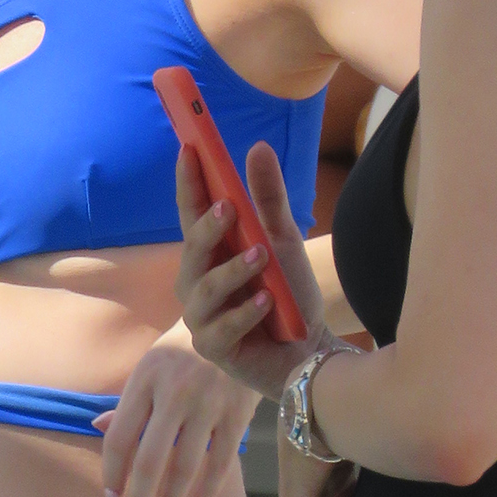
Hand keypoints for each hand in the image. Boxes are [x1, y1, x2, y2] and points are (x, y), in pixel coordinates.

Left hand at [95, 332, 260, 496]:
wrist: (236, 325)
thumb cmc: (184, 350)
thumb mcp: (151, 366)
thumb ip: (128, 401)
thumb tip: (99, 428)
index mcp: (146, 379)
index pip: (120, 436)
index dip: (112, 472)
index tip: (110, 496)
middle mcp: (174, 392)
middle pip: (149, 458)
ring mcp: (208, 403)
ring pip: (185, 465)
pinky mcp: (237, 413)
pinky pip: (221, 461)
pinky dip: (208, 490)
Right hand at [174, 142, 326, 401]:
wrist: (308, 350)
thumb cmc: (289, 295)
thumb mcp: (283, 240)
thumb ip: (269, 199)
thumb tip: (258, 147)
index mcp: (210, 253)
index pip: (191, 213)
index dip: (188, 182)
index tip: (189, 149)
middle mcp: (197, 282)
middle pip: (192, 250)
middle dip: (208, 227)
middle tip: (230, 206)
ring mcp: (202, 317)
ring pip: (206, 288)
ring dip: (233, 270)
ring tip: (262, 257)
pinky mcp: (214, 348)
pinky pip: (222, 329)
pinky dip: (244, 314)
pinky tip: (266, 302)